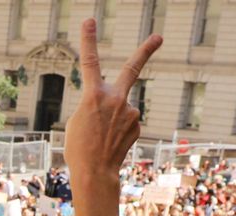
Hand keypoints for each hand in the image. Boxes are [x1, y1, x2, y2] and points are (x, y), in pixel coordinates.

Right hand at [64, 21, 161, 189]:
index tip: (89, 21)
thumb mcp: (77, 120)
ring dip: (112, 118)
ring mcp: (130, 111)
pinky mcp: (137, 124)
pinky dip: (118, 129)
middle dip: (146, 50)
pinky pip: (126, 121)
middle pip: (132, 68)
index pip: (90, 62)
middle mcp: (115, 99)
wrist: (95, 173)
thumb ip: (94, 103)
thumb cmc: (79, 148)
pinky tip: (111, 142)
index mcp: (93, 96)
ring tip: (102, 137)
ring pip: (121, 106)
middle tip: (159, 37)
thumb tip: (111, 102)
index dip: (88, 40)